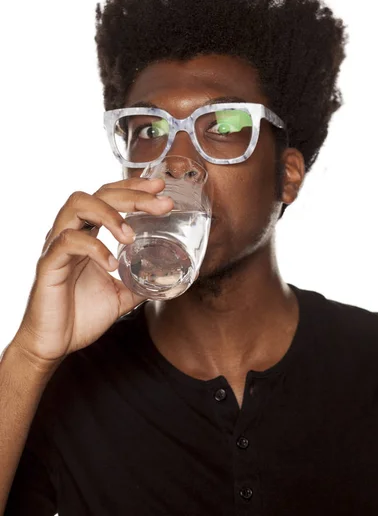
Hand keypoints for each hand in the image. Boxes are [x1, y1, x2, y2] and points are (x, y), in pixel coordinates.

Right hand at [12, 177, 173, 369]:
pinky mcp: (48, 263)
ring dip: (110, 214)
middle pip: (99, 194)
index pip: (108, 196)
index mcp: (88, 234)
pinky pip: (68, 241)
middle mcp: (72, 232)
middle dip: (133, 195)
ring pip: (78, 205)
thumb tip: (174, 276)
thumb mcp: (122, 295)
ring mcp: (58, 245)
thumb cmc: (82, 316)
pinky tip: (112, 264)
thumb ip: (143, 281)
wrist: (54, 345)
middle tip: (161, 205)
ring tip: (131, 236)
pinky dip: (94, 248)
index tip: (160, 187)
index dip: (133, 187)